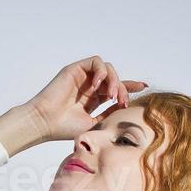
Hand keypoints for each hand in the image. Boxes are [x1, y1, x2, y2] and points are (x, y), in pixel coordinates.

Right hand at [21, 56, 146, 144]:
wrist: (45, 123)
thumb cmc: (64, 128)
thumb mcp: (94, 123)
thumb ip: (110, 114)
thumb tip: (127, 107)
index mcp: (93, 100)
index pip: (116, 89)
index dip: (131, 86)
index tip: (144, 86)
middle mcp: (89, 87)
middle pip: (115, 79)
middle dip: (124, 88)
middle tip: (122, 102)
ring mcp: (82, 77)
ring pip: (108, 69)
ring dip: (114, 81)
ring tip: (111, 96)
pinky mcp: (75, 69)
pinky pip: (96, 62)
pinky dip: (101, 72)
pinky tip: (98, 86)